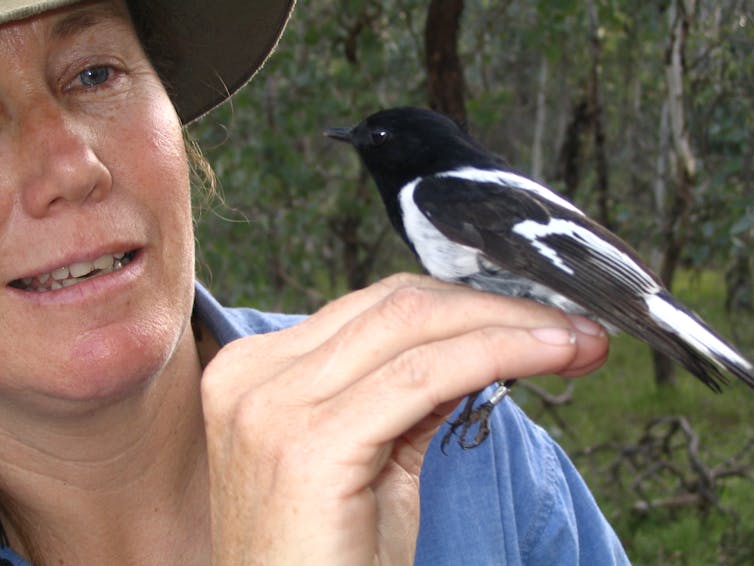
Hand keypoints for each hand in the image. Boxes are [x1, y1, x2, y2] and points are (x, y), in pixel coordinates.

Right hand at [201, 274, 607, 564]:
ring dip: (509, 326)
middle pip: (396, 306)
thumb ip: (410, 397)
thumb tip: (477, 347)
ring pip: (414, 327)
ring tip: (574, 342)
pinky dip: (495, 355)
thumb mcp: (370, 461)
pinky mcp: (307, 445)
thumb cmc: (327, 563)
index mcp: (259, 373)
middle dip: (495, 309)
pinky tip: (547, 357)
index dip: (462, 306)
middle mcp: (252, 377)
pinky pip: (423, 377)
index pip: (377, 310)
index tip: (532, 321)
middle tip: (568, 326)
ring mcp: (272, 407)